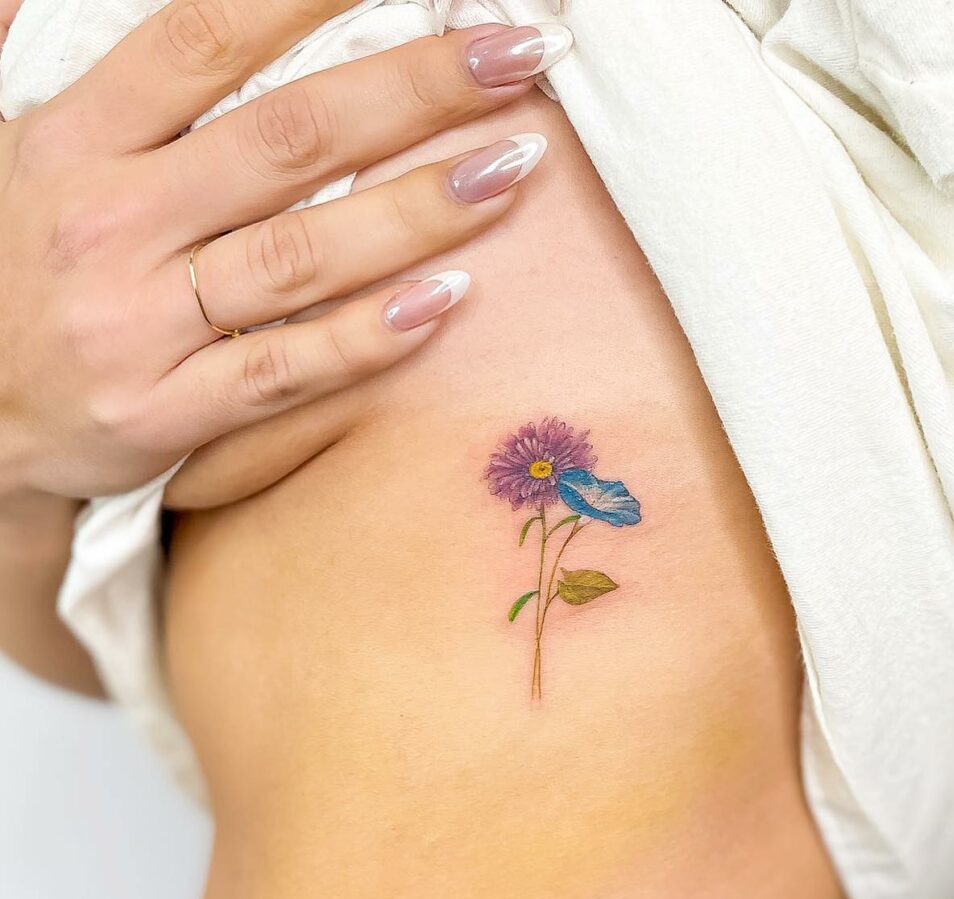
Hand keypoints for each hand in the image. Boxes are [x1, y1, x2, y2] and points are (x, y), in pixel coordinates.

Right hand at [0, 3, 568, 498]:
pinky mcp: (169, 410)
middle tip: (512, 55)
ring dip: (418, 209)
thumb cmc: (17, 266)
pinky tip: (448, 298)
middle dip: (412, 89)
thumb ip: (80, 68)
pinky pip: (287, 369)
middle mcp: (111, 223)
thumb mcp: (18, 150)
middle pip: (285, 140)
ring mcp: (141, 324)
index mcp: (75, 141)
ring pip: (301, 255)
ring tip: (513, 168)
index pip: (199, 41)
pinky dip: (369, 335)